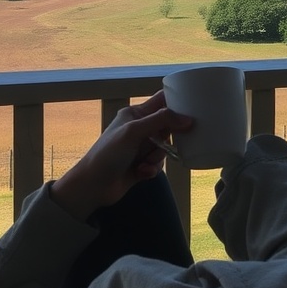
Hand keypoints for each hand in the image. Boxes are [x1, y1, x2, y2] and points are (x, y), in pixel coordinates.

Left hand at [50, 90, 191, 220]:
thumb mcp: (134, 131)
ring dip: (157, 158)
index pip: (161, 101)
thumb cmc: (108, 153)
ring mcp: (141, 147)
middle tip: (161, 145)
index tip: (193, 110)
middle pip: (167, 127)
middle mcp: (140, 129)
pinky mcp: (142, 165)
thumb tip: (188, 119)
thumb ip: (161, 121)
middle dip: (167, 140)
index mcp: (135, 114)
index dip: (177, 103)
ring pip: (164, 149)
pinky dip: (152, 169)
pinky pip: (159, 164)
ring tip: (143, 163)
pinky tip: (141, 173)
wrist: (93, 186)